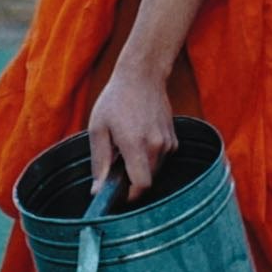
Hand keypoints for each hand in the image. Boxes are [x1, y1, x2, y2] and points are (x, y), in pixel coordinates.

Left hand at [85, 64, 175, 199]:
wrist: (142, 76)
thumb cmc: (116, 100)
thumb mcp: (98, 129)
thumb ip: (99, 162)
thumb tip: (98, 190)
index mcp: (136, 144)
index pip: (141, 185)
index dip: (130, 196)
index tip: (118, 194)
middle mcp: (157, 146)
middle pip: (147, 180)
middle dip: (131, 180)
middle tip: (116, 165)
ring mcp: (168, 142)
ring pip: (155, 170)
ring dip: (140, 167)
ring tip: (127, 146)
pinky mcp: (174, 139)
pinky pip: (161, 159)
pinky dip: (150, 157)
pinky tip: (139, 139)